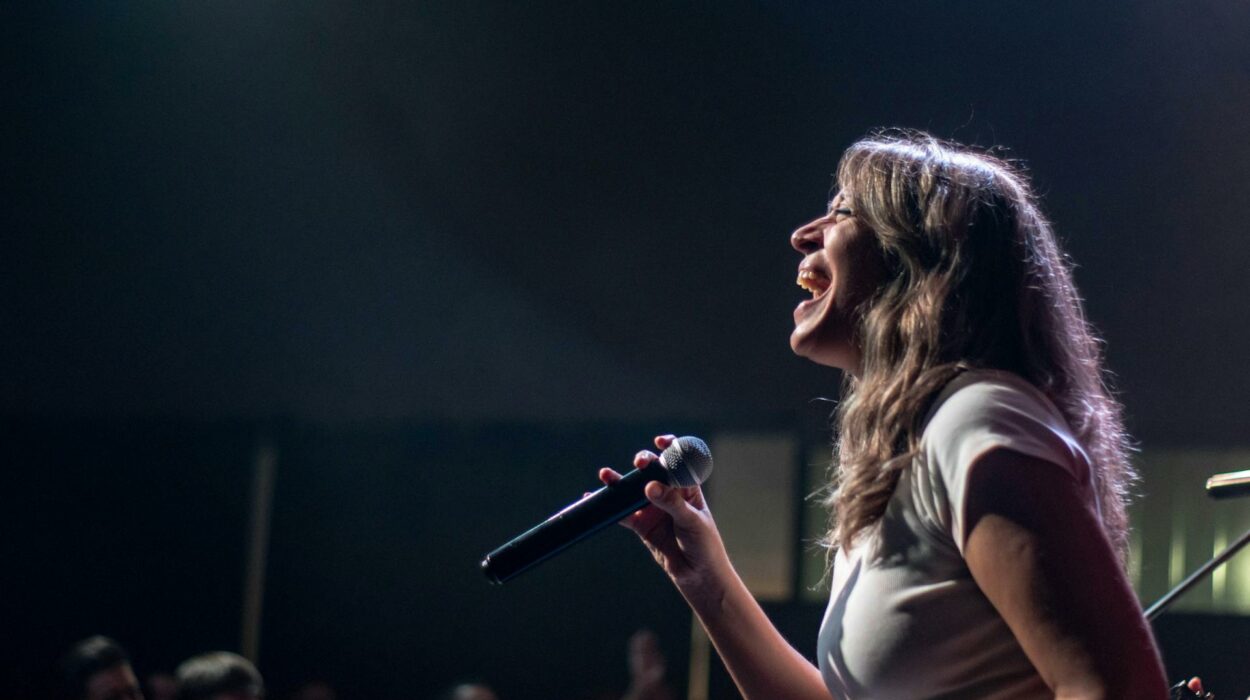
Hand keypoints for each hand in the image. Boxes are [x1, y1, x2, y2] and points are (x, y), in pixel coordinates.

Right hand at [600, 434, 731, 604]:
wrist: (698, 575)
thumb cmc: (704, 544)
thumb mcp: (691, 521)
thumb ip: (671, 502)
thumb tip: (649, 486)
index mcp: (687, 487)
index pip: (678, 461)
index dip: (670, 448)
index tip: (660, 442)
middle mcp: (669, 494)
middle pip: (653, 471)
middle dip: (644, 463)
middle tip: (640, 464)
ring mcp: (654, 508)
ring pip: (633, 490)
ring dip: (620, 482)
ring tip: (605, 475)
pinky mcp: (642, 525)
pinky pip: (623, 513)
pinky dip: (610, 507)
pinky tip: (594, 499)